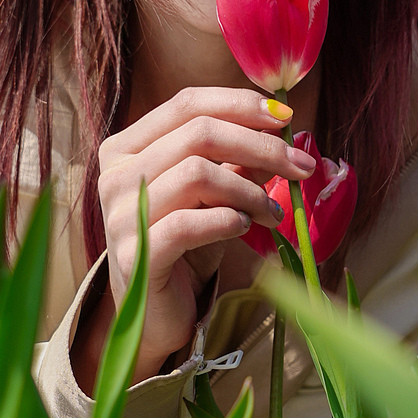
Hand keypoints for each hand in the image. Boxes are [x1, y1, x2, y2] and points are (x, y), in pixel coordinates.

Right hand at [74, 87, 315, 385]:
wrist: (151, 313)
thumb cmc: (182, 245)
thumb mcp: (212, 194)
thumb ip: (237, 161)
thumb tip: (285, 134)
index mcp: (127, 147)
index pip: (187, 103)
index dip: (240, 104)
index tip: (286, 118)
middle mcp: (116, 174)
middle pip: (199, 133)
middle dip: (261, 146)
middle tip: (302, 167)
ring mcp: (122, 214)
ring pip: (198, 173)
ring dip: (250, 190)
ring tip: (273, 214)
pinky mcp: (134, 255)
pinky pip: (189, 223)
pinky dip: (227, 220)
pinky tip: (244, 227)